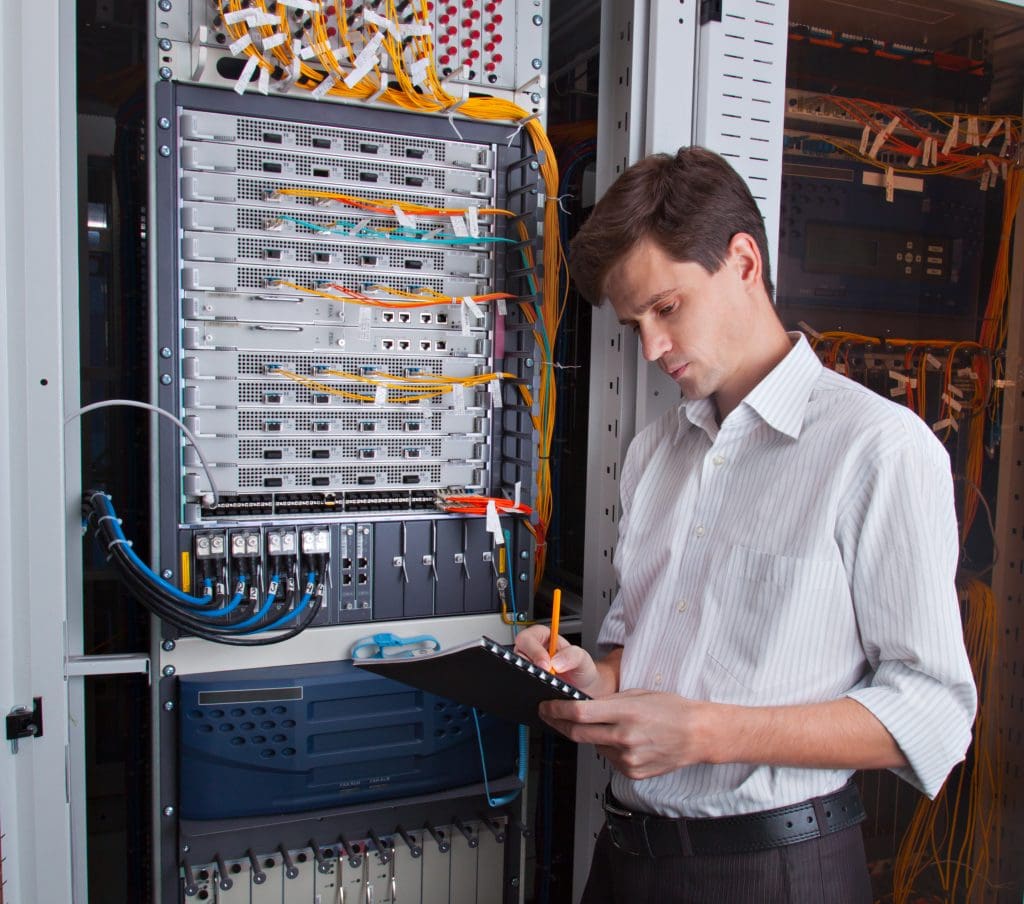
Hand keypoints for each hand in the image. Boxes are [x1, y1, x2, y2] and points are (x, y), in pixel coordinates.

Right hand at [512, 625, 603, 696]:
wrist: (583, 690)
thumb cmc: (580, 669)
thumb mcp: (582, 658)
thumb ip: (572, 655)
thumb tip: (556, 661)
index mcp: (543, 637)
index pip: (529, 637)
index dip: (534, 650)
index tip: (546, 664)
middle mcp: (531, 652)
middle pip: (518, 654)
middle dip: (530, 665)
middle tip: (545, 675)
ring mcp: (528, 668)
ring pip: (518, 670)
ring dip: (529, 677)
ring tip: (546, 683)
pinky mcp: (528, 682)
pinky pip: (521, 683)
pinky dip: (530, 688)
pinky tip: (543, 691)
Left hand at [539, 689, 710, 779]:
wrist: (697, 734)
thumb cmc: (671, 709)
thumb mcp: (638, 694)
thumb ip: (608, 701)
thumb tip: (581, 704)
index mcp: (625, 713)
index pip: (579, 713)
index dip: (556, 710)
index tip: (546, 706)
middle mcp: (624, 737)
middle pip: (577, 734)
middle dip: (559, 724)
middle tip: (550, 715)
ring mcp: (628, 758)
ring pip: (593, 746)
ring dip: (591, 736)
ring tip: (609, 726)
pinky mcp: (632, 772)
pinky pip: (609, 759)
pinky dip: (608, 748)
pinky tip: (624, 740)